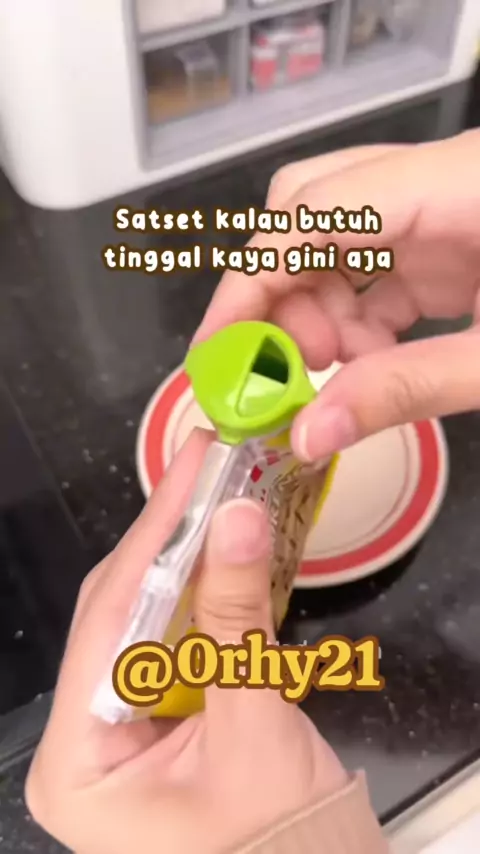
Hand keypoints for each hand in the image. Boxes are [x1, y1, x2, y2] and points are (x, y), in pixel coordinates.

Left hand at [26, 429, 346, 853]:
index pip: (105, 624)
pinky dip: (204, 589)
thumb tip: (239, 513)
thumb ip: (238, 619)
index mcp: (75, 760)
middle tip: (205, 464)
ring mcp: (118, 721)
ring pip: (146, 614)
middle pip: (120, 611)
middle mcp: (83, 734)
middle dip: (167, 537)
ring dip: (187, 555)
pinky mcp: (155, 710)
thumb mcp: (253, 726)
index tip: (189, 471)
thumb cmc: (276, 841)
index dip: (151, 541)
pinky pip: (174, 634)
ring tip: (214, 487)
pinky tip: (222, 543)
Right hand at [194, 131, 479, 461]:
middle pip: (310, 211)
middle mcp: (435, 181)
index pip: (312, 213)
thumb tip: (306, 435)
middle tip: (295, 366)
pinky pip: (372, 266)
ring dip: (319, 311)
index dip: (251, 281)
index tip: (216, 350)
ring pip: (334, 241)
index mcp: (456, 185)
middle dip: (282, 293)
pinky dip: (355, 317)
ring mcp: (439, 207)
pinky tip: (370, 360)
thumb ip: (404, 390)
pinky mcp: (447, 236)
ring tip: (343, 372)